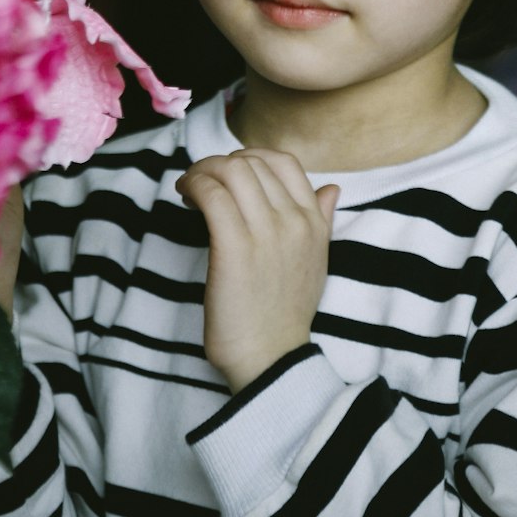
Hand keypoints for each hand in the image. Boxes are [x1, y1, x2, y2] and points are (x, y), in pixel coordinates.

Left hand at [175, 148, 338, 392]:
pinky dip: (194, 185)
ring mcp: (265, 233)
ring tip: (190, 188)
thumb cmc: (285, 313)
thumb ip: (321, 220)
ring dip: (202, 171)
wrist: (270, 359)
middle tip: (201, 182)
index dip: (249, 157)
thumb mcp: (316, 261)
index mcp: (312, 223)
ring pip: (231, 171)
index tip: (228, 173)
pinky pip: (212, 195)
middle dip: (218, 164)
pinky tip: (185, 196)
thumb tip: (332, 188)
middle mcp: (293, 221)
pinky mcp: (234, 247)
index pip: (283, 163)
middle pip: (251, 163)